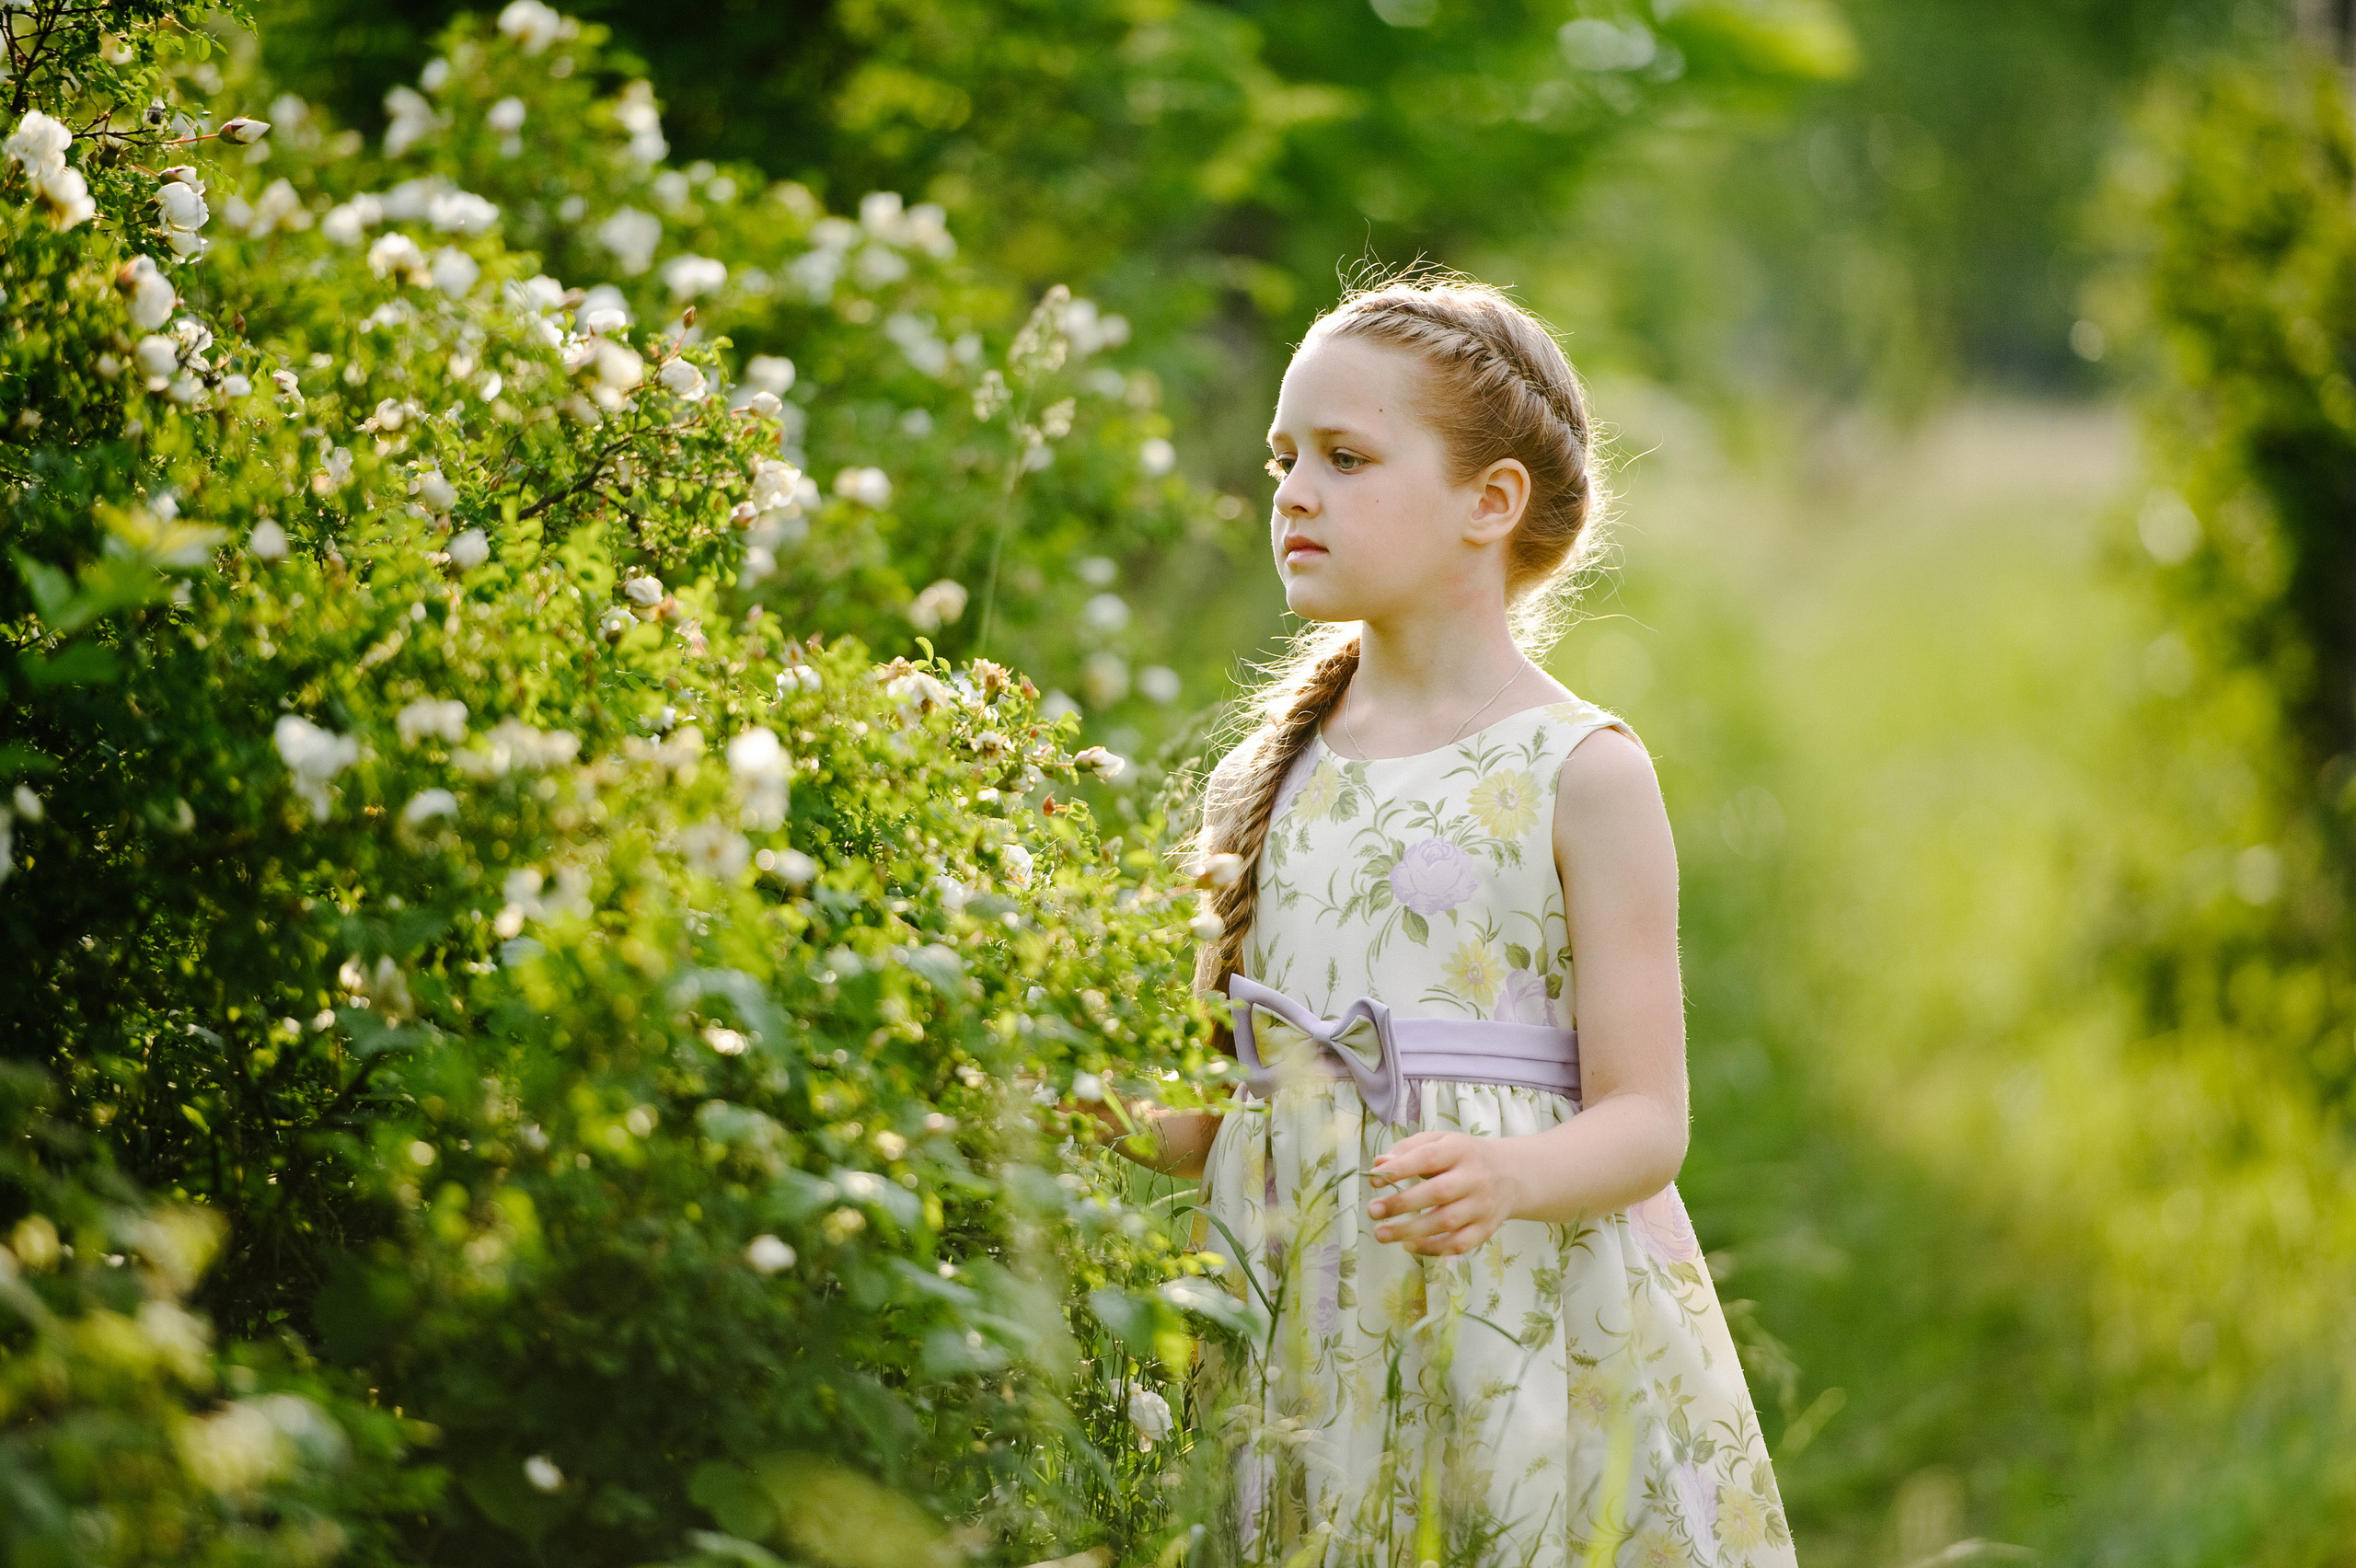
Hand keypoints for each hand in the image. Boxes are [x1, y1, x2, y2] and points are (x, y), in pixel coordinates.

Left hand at [1366, 1130, 1521, 1255]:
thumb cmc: (1464, 1157)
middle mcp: (1475, 1178)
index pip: (1429, 1158)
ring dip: (1410, 1230)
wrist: (1511, 1175)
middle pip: (1438, 1192)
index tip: (1374, 1178)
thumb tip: (1379, 1163)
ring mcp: (1482, 1206)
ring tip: (1381, 1234)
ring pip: (1447, 1222)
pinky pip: (1459, 1244)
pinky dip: (1432, 1248)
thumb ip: (1409, 1149)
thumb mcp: (1441, 1141)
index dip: (1401, 1169)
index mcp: (1461, 1150)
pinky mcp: (1486, 1229)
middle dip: (1401, 1204)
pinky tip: (1409, 1245)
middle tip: (1372, 1210)